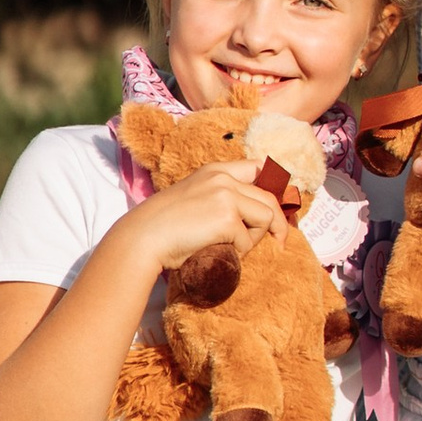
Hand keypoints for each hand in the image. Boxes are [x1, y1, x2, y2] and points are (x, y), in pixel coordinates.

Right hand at [134, 161, 286, 273]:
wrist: (142, 238)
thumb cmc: (163, 227)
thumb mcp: (194, 198)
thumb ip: (219, 198)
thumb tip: (252, 216)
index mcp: (214, 170)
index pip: (257, 168)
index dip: (272, 188)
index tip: (276, 208)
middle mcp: (223, 177)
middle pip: (269, 197)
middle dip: (278, 223)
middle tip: (279, 242)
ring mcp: (226, 195)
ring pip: (266, 217)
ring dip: (253, 239)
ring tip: (231, 249)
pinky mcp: (226, 217)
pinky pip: (247, 240)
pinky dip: (238, 253)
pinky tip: (217, 252)